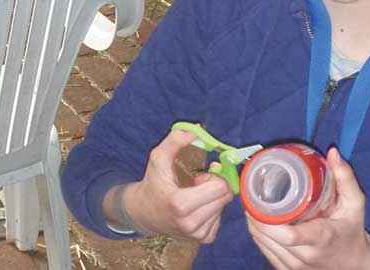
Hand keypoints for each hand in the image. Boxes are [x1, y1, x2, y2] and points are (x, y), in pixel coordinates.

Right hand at [113, 128, 232, 240]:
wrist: (145, 212)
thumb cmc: (153, 183)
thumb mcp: (158, 158)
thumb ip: (175, 141)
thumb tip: (195, 131)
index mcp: (180, 205)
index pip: (219, 188)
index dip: (212, 177)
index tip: (200, 175)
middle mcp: (190, 224)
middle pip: (225, 197)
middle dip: (215, 185)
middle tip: (198, 183)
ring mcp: (197, 234)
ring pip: (223, 207)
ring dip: (213, 197)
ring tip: (194, 195)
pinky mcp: (203, 239)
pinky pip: (220, 218)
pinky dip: (212, 209)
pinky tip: (197, 206)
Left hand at [246, 148, 369, 269]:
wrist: (356, 264)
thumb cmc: (351, 230)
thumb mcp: (355, 204)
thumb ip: (345, 178)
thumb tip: (333, 153)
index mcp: (321, 238)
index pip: (289, 235)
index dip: (267, 220)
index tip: (258, 200)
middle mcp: (306, 256)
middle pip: (270, 238)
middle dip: (255, 217)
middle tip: (249, 196)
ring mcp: (297, 267)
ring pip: (264, 246)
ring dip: (254, 226)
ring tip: (251, 206)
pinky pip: (266, 253)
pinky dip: (259, 237)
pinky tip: (257, 222)